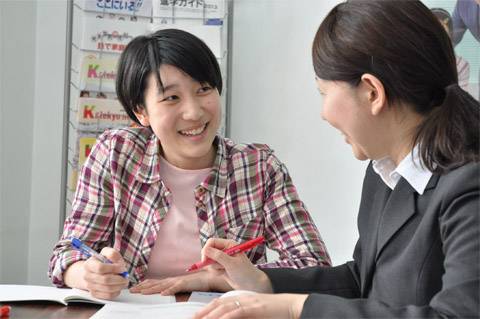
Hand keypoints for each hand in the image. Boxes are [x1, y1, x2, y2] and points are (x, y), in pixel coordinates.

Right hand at [66, 247, 128, 299]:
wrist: (93, 271)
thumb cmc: (103, 261)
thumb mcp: (107, 253)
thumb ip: (113, 255)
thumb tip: (118, 264)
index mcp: (89, 264)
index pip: (100, 268)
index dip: (113, 268)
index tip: (122, 268)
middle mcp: (87, 276)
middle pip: (105, 280)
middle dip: (119, 278)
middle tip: (126, 276)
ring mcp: (90, 286)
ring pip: (108, 289)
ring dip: (119, 285)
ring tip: (124, 281)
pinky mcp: (94, 294)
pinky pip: (108, 295)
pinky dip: (116, 292)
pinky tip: (118, 286)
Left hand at [130, 270, 230, 295]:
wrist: (212, 275)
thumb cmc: (200, 281)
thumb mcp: (184, 285)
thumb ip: (176, 287)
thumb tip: (167, 293)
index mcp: (172, 280)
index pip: (155, 282)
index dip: (144, 285)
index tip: (135, 288)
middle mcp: (173, 279)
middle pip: (154, 284)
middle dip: (142, 287)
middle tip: (131, 290)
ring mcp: (178, 281)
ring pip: (162, 285)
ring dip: (151, 289)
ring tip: (141, 292)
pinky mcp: (185, 283)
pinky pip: (176, 287)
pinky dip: (169, 290)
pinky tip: (162, 294)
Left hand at [193, 293, 307, 318]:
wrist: (292, 306)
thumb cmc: (274, 312)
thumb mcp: (255, 312)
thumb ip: (241, 314)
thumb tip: (228, 318)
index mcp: (241, 298)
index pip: (219, 302)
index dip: (206, 309)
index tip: (196, 316)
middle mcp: (242, 298)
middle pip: (217, 304)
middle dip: (203, 312)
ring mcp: (248, 302)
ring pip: (223, 308)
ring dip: (210, 315)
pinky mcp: (254, 308)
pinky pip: (236, 313)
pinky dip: (225, 317)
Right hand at [201, 238, 272, 292]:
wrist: (251, 285)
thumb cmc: (244, 272)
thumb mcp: (231, 263)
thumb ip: (218, 256)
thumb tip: (205, 250)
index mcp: (229, 244)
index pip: (212, 242)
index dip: (207, 249)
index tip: (205, 260)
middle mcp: (225, 250)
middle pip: (208, 251)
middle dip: (210, 260)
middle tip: (216, 267)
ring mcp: (223, 259)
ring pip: (209, 261)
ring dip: (214, 267)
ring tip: (224, 271)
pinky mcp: (221, 267)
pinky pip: (212, 268)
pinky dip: (216, 272)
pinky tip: (223, 274)